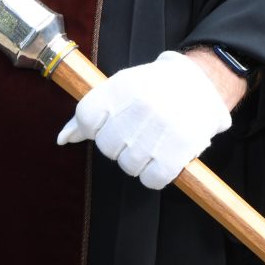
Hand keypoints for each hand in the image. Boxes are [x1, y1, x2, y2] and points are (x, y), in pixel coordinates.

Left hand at [57, 50, 231, 188]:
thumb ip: (90, 112)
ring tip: (151, 141)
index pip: (86, 116)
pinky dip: (155, 175)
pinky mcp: (180, 150)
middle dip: (117, 144)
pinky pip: (152, 179)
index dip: (93, 127)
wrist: (201, 85)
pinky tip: (162, 157)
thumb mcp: (120, 87)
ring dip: (137, 160)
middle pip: (106, 146)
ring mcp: (160, 128)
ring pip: (128, 165)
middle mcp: (140, 105)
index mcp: (122, 85)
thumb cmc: (153, 88)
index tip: (107, 123)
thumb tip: (63, 139)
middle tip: (134, 132)